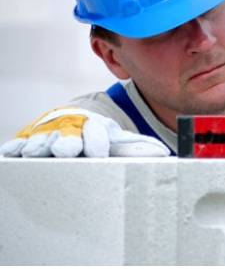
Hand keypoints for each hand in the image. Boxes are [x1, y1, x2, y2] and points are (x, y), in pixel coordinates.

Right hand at [0, 107, 169, 157]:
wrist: (78, 115)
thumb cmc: (99, 132)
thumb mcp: (117, 137)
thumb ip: (137, 147)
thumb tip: (163, 154)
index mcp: (94, 127)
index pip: (95, 134)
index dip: (95, 142)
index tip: (97, 151)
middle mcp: (70, 128)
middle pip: (67, 135)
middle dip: (66, 142)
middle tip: (66, 149)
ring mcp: (48, 133)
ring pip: (43, 139)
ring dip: (40, 145)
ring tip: (35, 151)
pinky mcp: (30, 137)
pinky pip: (21, 142)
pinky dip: (17, 146)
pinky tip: (13, 152)